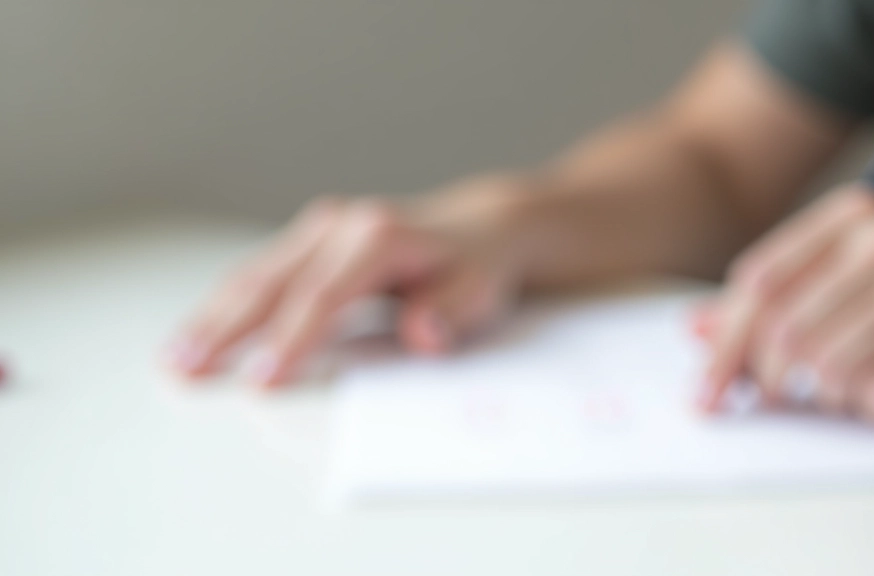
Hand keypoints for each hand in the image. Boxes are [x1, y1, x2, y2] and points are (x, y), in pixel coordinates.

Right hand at [166, 175, 530, 387]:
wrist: (478, 227)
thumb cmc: (476, 265)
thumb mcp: (482, 289)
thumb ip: (452, 312)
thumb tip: (421, 333)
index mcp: (379, 236)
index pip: (324, 296)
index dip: (292, 340)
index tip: (262, 379)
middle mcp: (340, 225)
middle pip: (272, 282)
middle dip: (226, 328)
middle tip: (184, 369)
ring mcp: (319, 229)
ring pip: (254, 275)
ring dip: (212, 317)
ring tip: (174, 357)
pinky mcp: (308, 240)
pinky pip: (260, 273)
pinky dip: (227, 304)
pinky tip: (201, 331)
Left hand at [700, 185, 873, 423]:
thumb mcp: (841, 271)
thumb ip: (771, 296)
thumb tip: (692, 329)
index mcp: (849, 216)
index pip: (758, 283)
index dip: (723, 344)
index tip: (704, 392)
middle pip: (786, 331)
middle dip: (767, 381)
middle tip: (771, 399)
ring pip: (830, 370)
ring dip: (826, 396)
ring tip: (846, 385)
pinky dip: (872, 408)